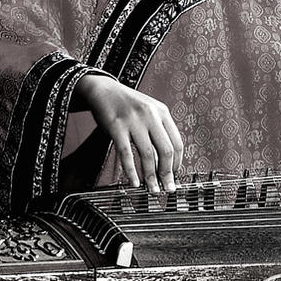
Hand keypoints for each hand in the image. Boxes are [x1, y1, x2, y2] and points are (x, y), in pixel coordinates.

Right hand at [74, 73, 183, 194]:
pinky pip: (126, 153)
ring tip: (151, 189)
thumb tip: (165, 161)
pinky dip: (131, 171)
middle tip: (167, 188)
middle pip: (166, 150)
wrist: (103, 90)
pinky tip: (133, 182)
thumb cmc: (127, 104)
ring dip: (150, 176)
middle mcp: (151, 115)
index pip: (177, 143)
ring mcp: (134, 121)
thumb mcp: (149, 111)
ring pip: (147, 155)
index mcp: (163, 112)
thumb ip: (158, 130)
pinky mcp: (116, 127)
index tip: (174, 176)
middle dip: (167, 174)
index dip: (177, 163)